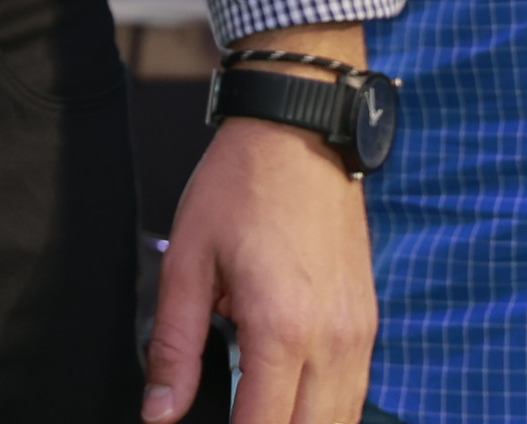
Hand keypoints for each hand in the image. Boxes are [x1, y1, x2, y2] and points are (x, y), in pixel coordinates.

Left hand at [145, 93, 375, 423]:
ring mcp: (359, 335)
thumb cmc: (240, 186)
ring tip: (256, 414)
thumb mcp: (187, 262)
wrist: (299, 132)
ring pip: (341, 422)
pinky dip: (323, 411)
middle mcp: (333, 341)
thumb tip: (159, 413)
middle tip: (233, 422)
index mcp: (281, 329)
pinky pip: (354, 394)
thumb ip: (174, 348)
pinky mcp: (368, 324)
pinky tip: (289, 402)